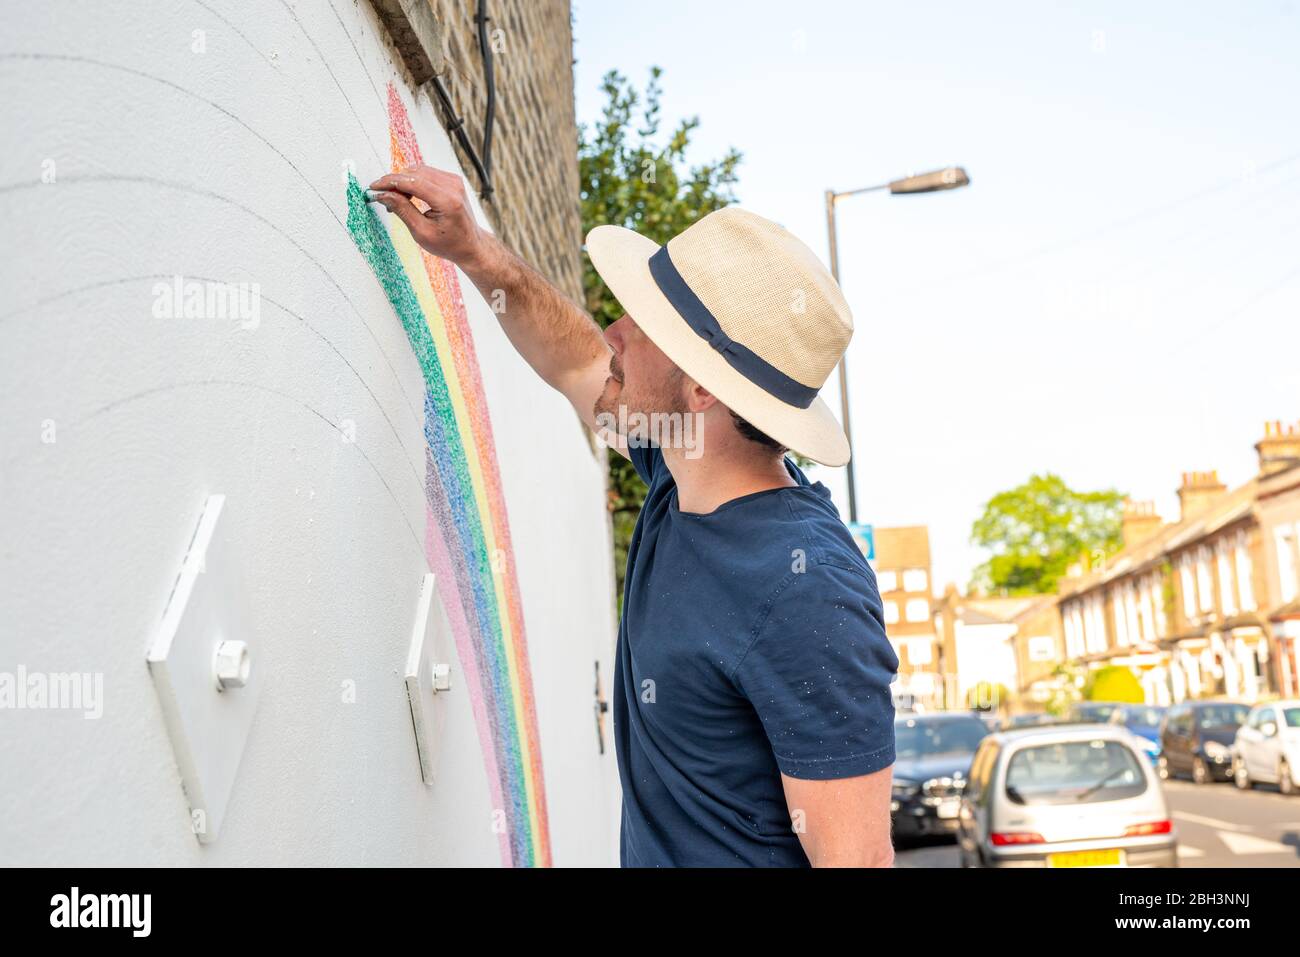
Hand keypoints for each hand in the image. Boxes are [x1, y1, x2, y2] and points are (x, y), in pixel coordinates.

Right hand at [368, 166, 489, 268]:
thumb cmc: (449, 244)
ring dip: (403, 182)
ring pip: (419, 171)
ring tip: (396, 200)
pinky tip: (407, 196)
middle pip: (414, 173)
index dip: (390, 182)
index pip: (412, 181)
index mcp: (447, 200)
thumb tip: (383, 194)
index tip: (374, 187)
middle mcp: (453, 186)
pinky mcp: (452, 180)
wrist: (471, 245)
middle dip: (395, 183)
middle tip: (383, 197)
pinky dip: (413, 181)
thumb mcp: (421, 232)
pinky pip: (426, 173)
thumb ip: (402, 210)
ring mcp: (454, 181)